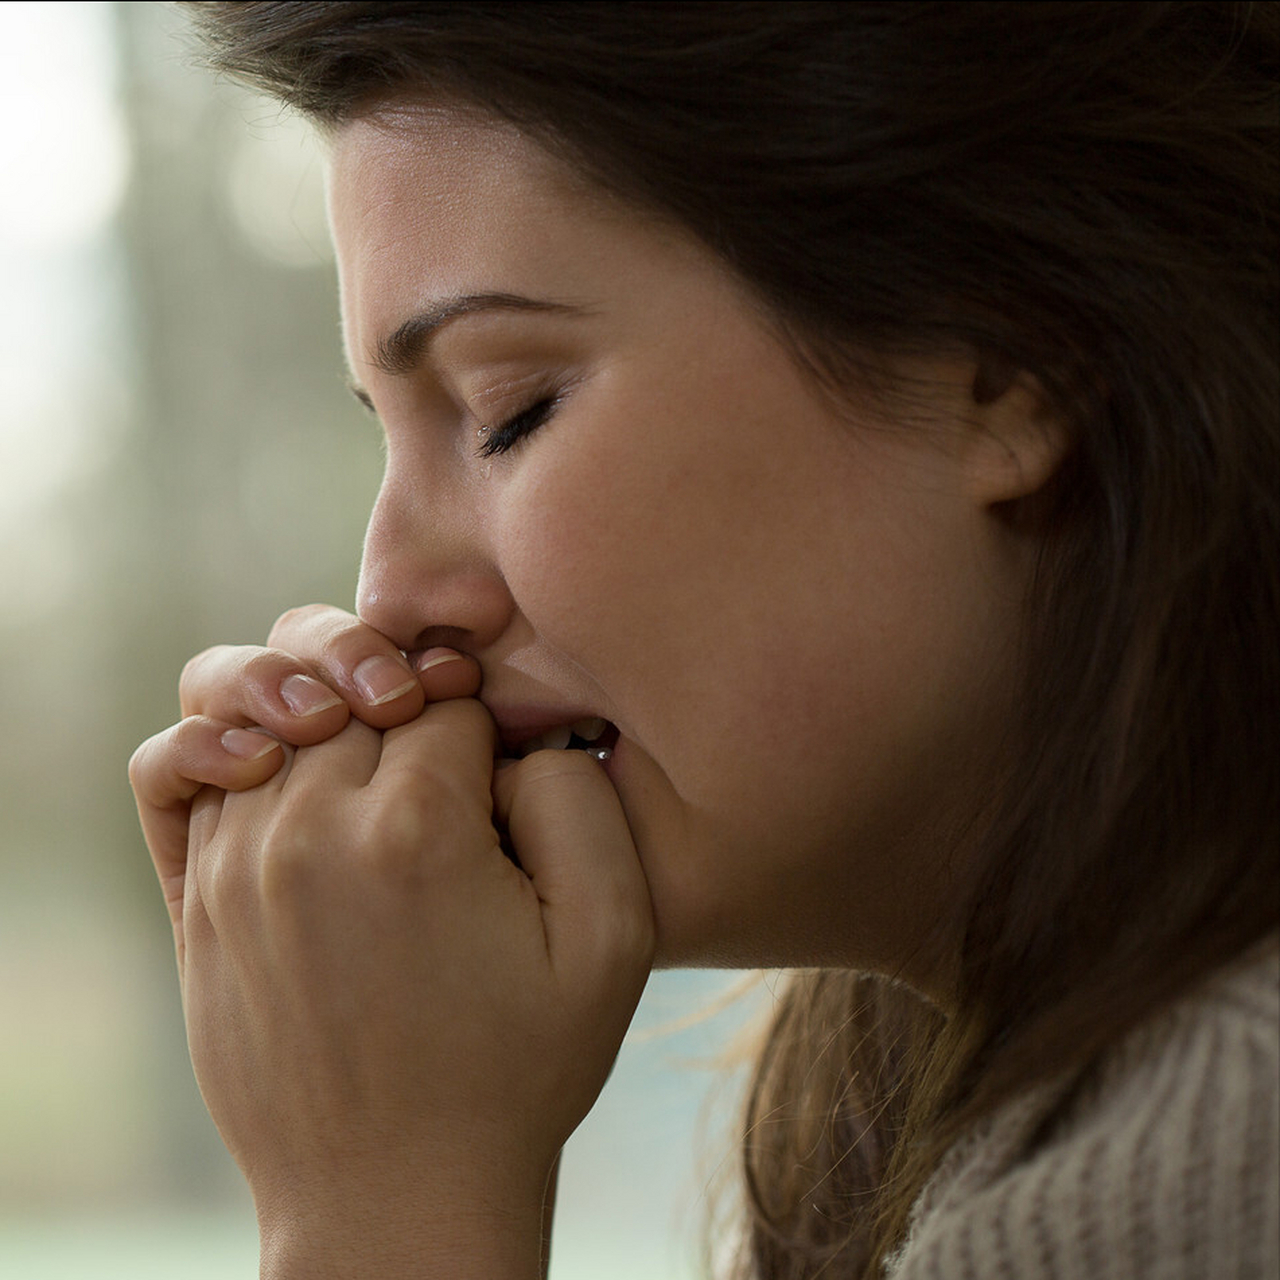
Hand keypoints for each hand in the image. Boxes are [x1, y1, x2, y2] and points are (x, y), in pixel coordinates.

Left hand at [184, 701, 652, 1277]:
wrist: (396, 1194)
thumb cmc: (517, 1069)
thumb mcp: (611, 938)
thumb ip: (579, 799)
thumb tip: (513, 739)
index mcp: (414, 832)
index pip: (446, 696)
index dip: (486, 718)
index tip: (500, 772)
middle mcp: (309, 833)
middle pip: (353, 683)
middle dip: (407, 698)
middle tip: (446, 764)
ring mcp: (237, 865)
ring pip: (264, 705)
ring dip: (323, 708)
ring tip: (371, 761)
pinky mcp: (196, 900)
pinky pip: (174, 766)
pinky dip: (217, 738)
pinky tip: (270, 763)